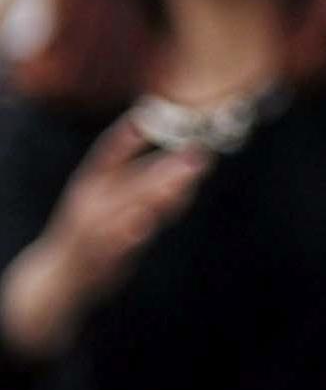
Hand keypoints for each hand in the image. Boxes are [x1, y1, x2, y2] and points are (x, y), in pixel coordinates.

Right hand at [1, 118, 209, 354]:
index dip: (126, 133)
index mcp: (90, 184)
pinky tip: (144, 224)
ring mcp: (94, 227)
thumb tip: (180, 168)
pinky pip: (119, 240)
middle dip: (167, 166)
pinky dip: (131, 231)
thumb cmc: (91, 235)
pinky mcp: (101, 252)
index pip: (108, 152)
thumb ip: (139, 186)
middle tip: (200, 154)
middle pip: (132, 179)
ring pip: (130, 207)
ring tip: (182, 182)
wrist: (61, 277)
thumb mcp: (107, 204)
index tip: (147, 112)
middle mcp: (90, 201)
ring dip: (157, 193)